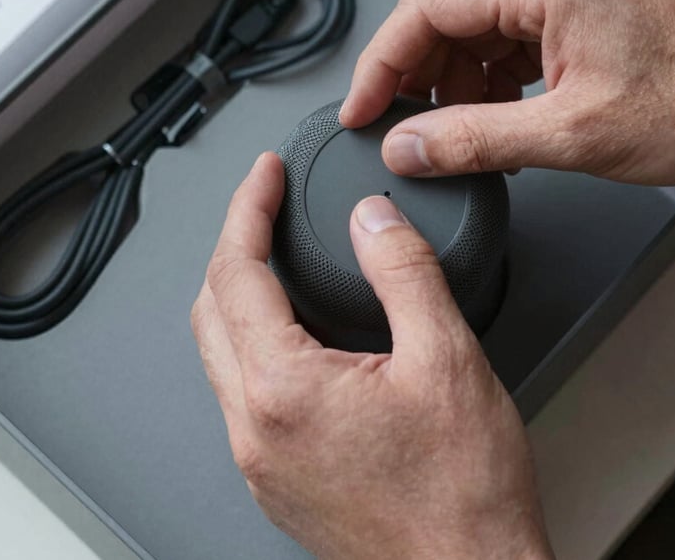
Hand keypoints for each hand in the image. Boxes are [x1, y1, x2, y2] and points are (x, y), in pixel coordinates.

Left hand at [192, 153, 552, 559]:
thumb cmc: (463, 500)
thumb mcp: (447, 361)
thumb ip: (403, 273)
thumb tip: (373, 219)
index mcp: (283, 390)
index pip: (236, 271)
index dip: (247, 208)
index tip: (263, 175)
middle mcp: (254, 429)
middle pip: (211, 308)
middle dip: (234, 244)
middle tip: (264, 206)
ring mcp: (260, 461)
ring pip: (220, 351)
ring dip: (239, 293)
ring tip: (276, 254)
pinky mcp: (276, 479)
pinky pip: (242, 390)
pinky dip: (256, 340)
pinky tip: (294, 330)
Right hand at [340, 0, 674, 184]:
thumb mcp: (571, 135)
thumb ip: (473, 141)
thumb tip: (407, 147)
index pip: (425, 8)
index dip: (381, 63)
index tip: (361, 108)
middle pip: (443, 14)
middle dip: (416, 76)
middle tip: (401, 128)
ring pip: (471, 29)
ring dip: (453, 84)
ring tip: (461, 135)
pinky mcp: (573, 8)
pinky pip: (504, 39)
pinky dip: (487, 82)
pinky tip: (494, 120)